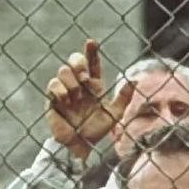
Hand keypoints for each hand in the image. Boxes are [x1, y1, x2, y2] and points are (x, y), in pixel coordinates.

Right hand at [46, 40, 135, 159]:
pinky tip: (67, 101)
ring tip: (76, 98)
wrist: (79, 146)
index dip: (91, 51)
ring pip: (63, 71)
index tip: (91, 42)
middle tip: (84, 77)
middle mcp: (78, 85)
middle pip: (73, 60)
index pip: (92, 63)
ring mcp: (64, 91)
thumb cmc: (97, 131)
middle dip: (78, 63)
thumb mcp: (115, 114)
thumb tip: (136, 79)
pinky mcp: (52, 100)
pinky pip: (53, 84)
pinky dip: (61, 90)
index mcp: (93, 85)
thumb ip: (124, 97)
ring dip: (72, 83)